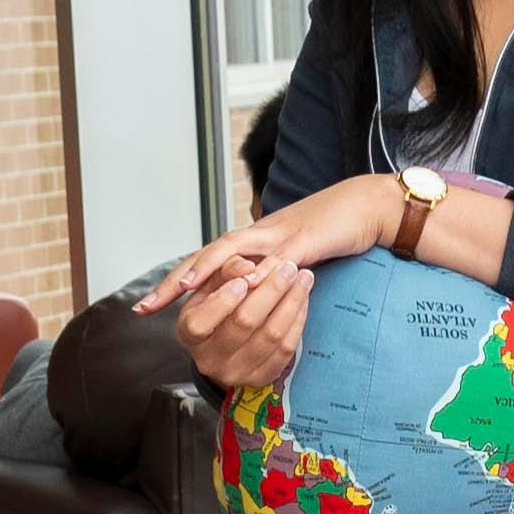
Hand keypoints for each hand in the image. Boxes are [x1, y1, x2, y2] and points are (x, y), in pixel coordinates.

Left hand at [140, 178, 395, 390]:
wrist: (365, 206)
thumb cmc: (330, 234)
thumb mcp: (292, 259)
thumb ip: (268, 276)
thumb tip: (250, 301)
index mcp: (253, 243)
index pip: (206, 263)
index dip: (176, 283)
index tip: (149, 307)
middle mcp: (258, 236)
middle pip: (206, 256)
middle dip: (175, 281)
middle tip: (148, 305)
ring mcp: (278, 236)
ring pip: (232, 251)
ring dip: (205, 269)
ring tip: (181, 290)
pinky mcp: (304, 240)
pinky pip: (276, 258)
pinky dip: (259, 272)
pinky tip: (243, 287)